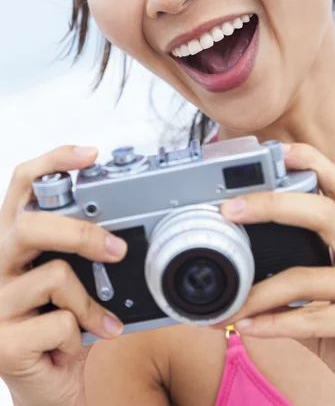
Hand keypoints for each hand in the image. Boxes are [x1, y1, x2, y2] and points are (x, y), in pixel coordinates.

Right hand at [0, 146, 127, 405]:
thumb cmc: (62, 325)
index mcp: (12, 242)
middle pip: (28, 226)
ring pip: (54, 276)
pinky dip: (85, 334)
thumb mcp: (72, 280)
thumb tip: (120, 230)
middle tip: (117, 249)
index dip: (52, 162)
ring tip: (98, 320)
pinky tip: (75, 346)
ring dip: (89, 302)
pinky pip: (61, 324)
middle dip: (81, 233)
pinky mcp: (3, 344)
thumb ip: (80, 251)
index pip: (21, 186)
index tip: (90, 155)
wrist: (51, 387)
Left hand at [215, 143, 334, 404]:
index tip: (278, 150)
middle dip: (273, 204)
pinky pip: (315, 318)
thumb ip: (301, 298)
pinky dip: (276, 324)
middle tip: (231, 208)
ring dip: (258, 293)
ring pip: (304, 276)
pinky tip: (252, 327)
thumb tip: (253, 295)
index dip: (312, 164)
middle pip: (322, 211)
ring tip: (229, 305)